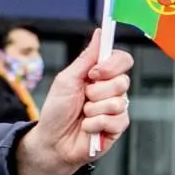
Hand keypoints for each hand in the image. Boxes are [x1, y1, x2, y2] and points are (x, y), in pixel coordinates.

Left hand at [16, 30, 133, 174]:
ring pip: (118, 101)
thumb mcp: (67, 79)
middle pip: (122, 80)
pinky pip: (116, 120)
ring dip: (94, 109)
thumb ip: (87, 58)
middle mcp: (112, 90)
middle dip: (97, 91)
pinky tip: (87, 128)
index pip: (122, 60)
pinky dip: (95, 124)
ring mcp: (117, 109)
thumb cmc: (57, 110)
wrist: (52, 141)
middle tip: (83, 98)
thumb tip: (100, 33)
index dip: (112, 64)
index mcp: (101, 76)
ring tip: (83, 115)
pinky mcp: (117, 127)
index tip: (94, 73)